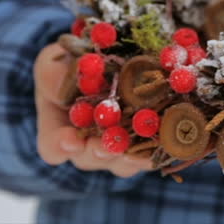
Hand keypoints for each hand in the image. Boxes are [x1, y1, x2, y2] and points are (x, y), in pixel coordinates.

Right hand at [34, 43, 152, 176]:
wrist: (106, 61)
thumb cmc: (70, 65)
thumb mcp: (54, 63)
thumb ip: (53, 75)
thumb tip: (64, 84)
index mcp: (60, 130)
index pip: (54, 148)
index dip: (61, 146)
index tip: (70, 139)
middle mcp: (88, 146)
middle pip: (91, 159)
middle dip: (100, 152)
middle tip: (107, 145)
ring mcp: (118, 148)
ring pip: (123, 162)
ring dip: (132, 155)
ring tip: (140, 146)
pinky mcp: (145, 143)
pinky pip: (153, 152)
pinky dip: (160, 145)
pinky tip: (169, 136)